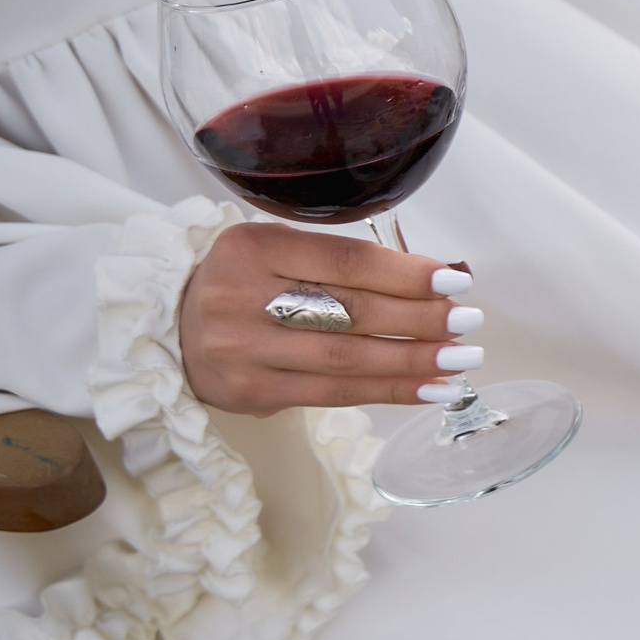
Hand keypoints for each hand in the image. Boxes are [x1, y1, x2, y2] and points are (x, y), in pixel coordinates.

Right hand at [181, 221, 481, 415]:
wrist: (171, 329)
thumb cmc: (245, 283)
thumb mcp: (277, 251)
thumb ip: (341, 262)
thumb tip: (435, 280)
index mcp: (251, 247)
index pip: (343, 261)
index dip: (404, 273)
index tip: (454, 281)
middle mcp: (240, 296)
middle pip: (349, 311)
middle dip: (419, 318)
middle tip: (468, 321)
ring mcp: (242, 348)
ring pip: (346, 358)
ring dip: (413, 360)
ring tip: (462, 357)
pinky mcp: (251, 391)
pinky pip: (335, 393)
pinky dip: (390, 390)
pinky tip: (432, 387)